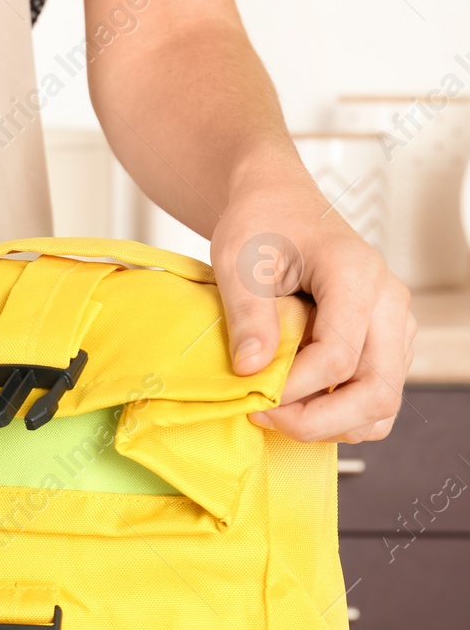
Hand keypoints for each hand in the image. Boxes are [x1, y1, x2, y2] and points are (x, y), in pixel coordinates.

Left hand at [209, 171, 415, 443]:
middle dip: (318, 419)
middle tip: (265, 418)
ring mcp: (393, 325)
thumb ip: (247, 313)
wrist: (280, 205)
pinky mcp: (386, 342)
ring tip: (279, 415)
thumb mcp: (237, 259)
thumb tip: (252, 370)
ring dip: (333, 424)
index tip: (252, 396)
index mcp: (355, 275)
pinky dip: (343, 415)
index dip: (294, 388)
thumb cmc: (261, 223)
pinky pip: (378, 395)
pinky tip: (300, 407)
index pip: (338, 355)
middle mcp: (388, 302)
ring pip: (384, 401)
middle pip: (376, 389)